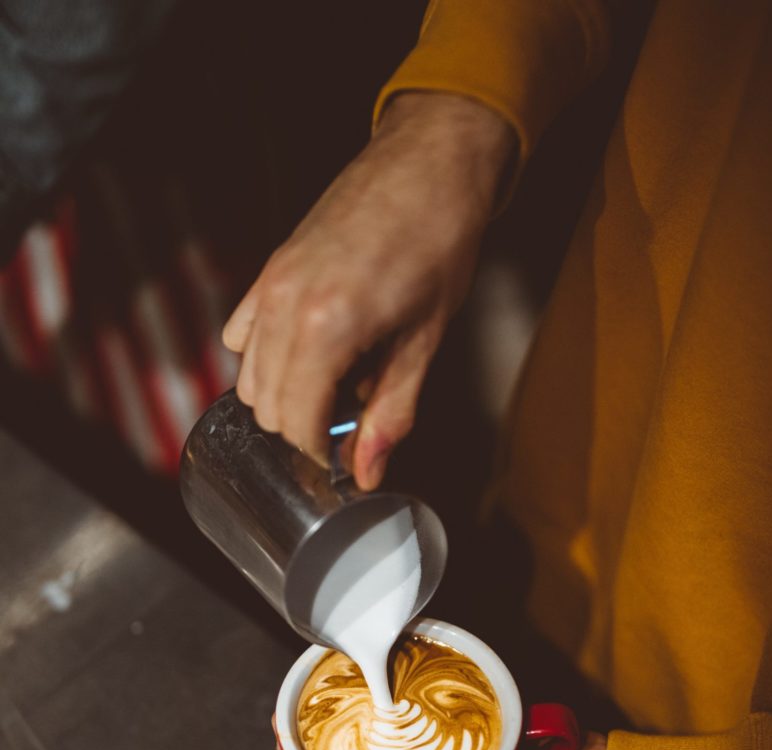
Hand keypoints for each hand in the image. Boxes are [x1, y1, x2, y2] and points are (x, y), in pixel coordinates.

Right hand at [223, 92, 515, 489]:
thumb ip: (391, 413)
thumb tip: (368, 473)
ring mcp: (271, 285)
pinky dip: (266, 361)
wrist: (429, 164)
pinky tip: (308, 357)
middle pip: (266, 407)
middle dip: (303, 429)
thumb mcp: (424, 341)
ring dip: (284, 398)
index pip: (297, 423)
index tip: (345, 457)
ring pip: (249, 376)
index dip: (321, 451)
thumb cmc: (438, 243)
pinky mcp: (270, 269)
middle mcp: (286, 306)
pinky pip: (243, 336)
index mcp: (328, 328)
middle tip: (346, 424)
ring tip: (334, 388)